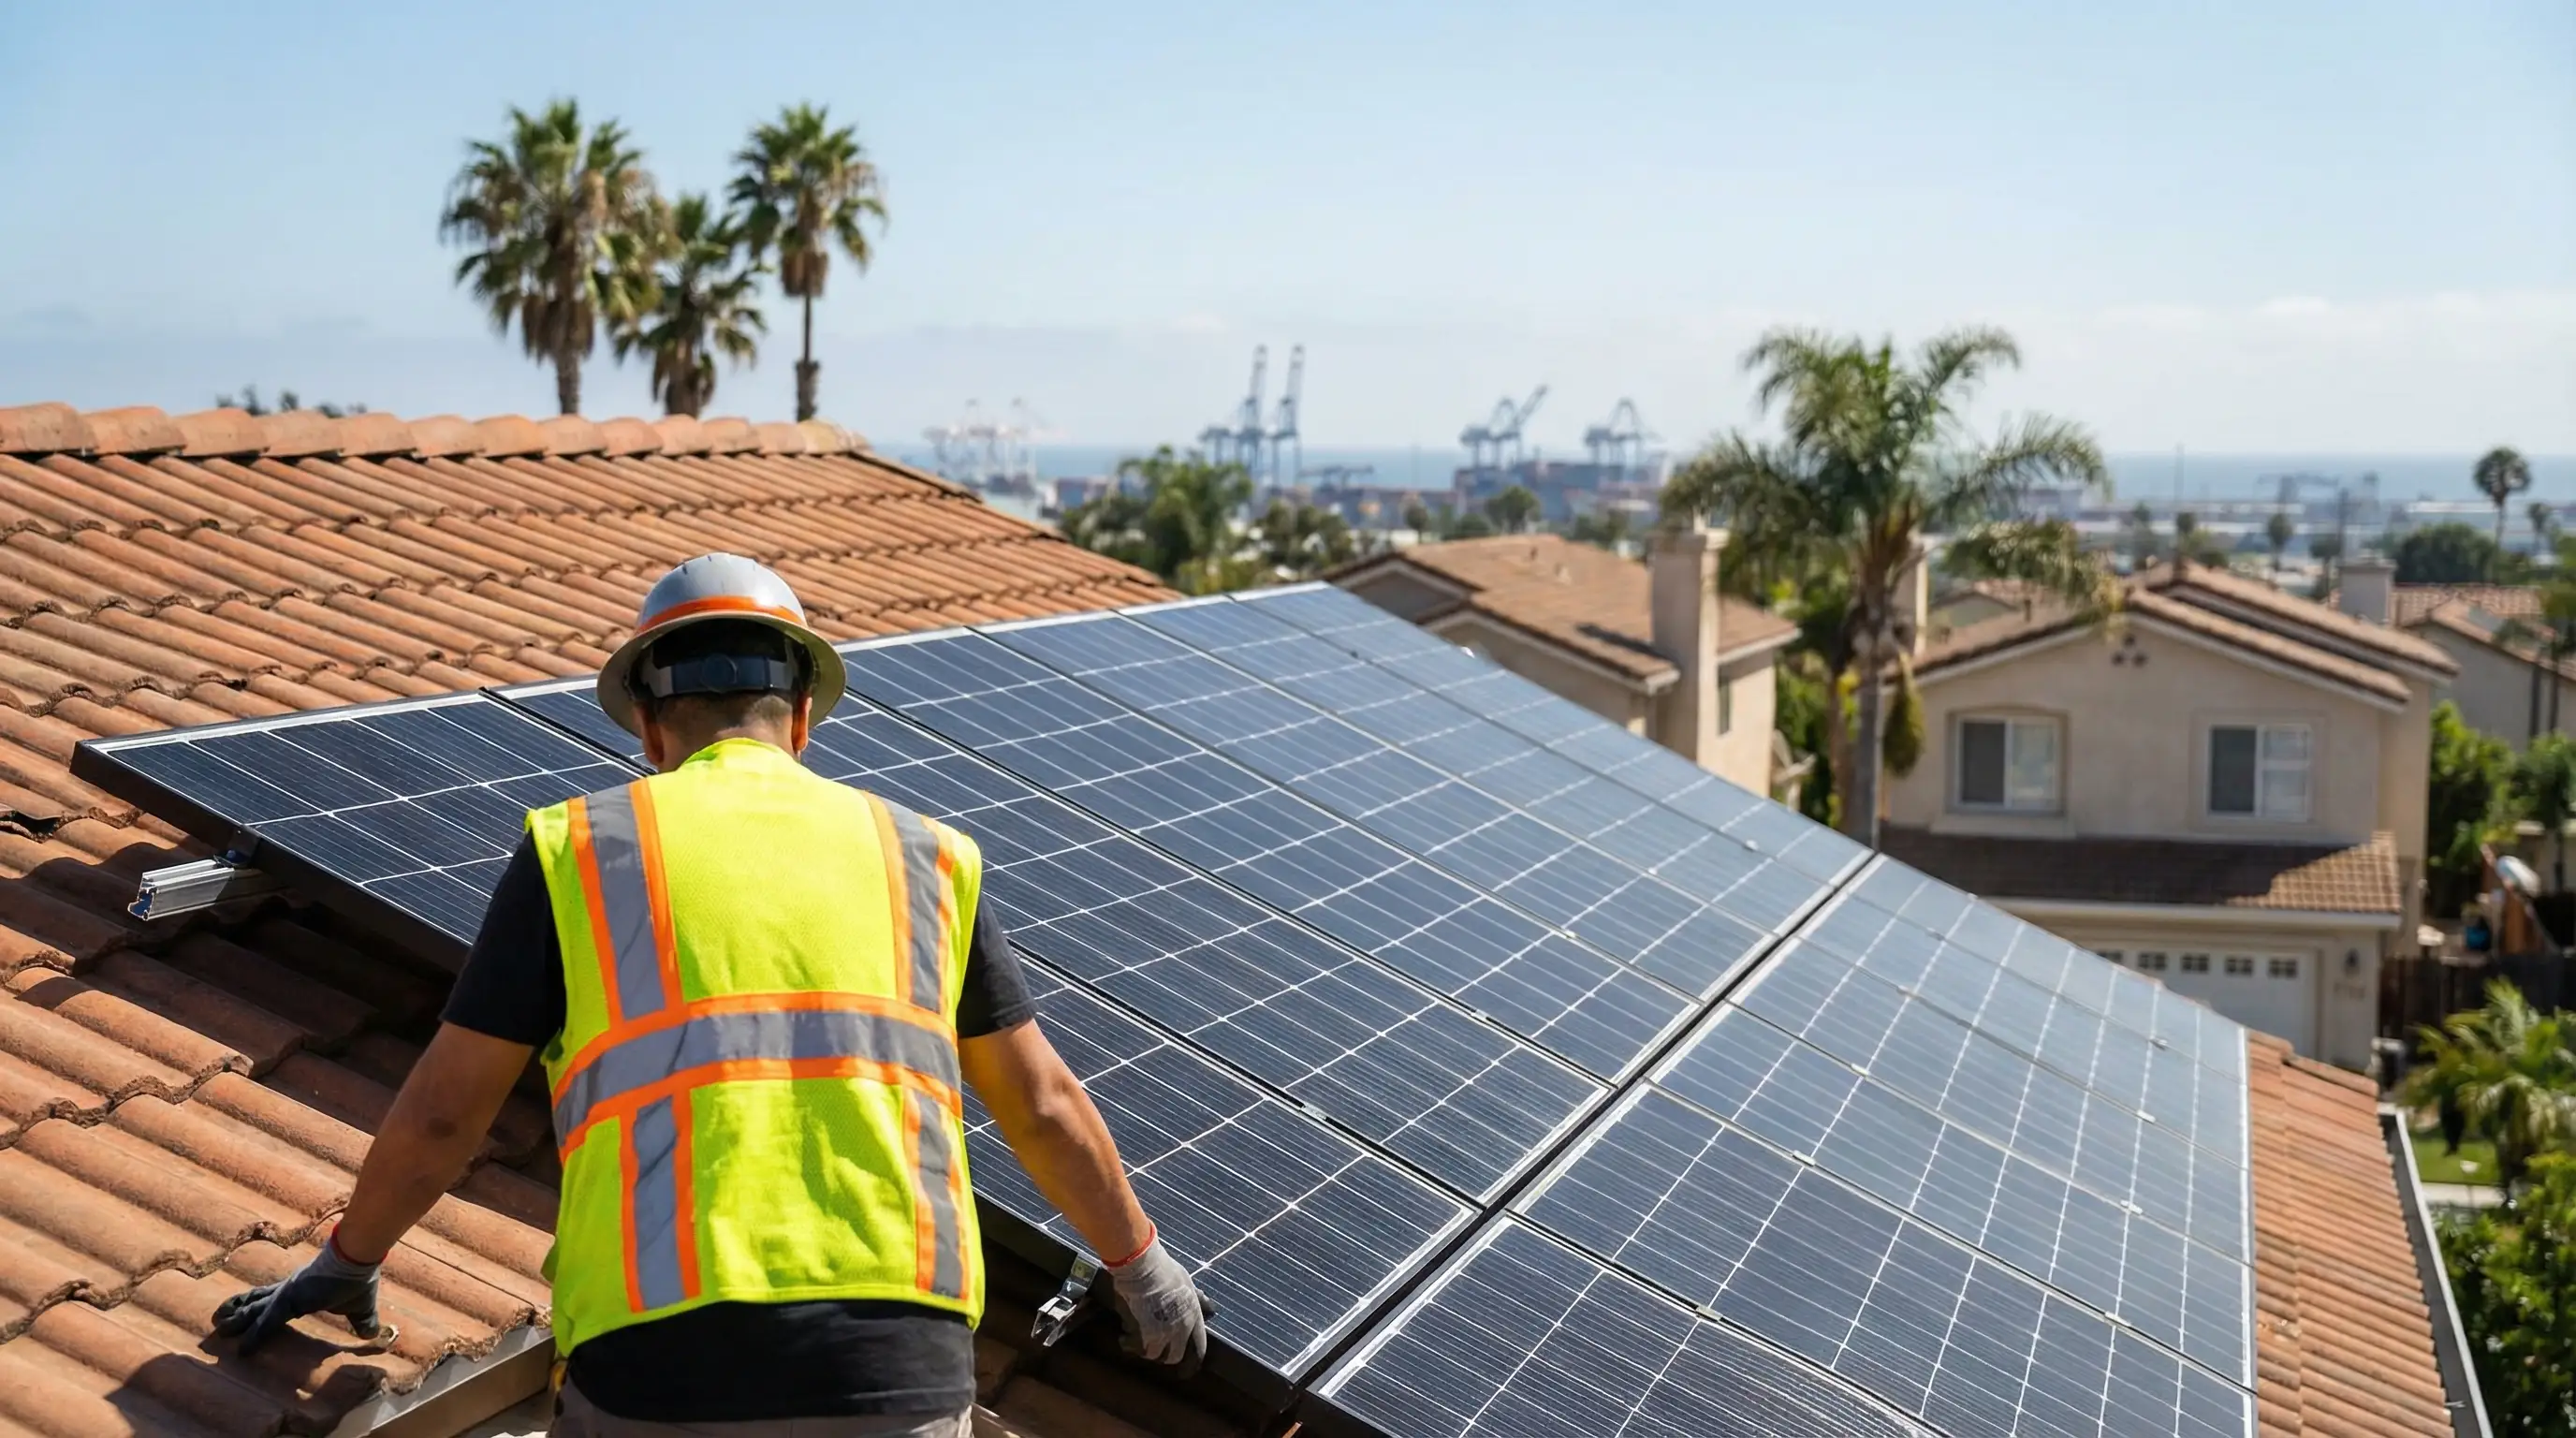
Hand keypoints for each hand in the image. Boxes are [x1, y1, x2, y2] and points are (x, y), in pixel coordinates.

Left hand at [212, 1231, 392, 1352]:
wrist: (356, 1256)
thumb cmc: (357, 1278)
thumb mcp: (360, 1306)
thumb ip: (362, 1321)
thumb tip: (373, 1334)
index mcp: (300, 1290)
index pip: (271, 1299)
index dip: (257, 1307)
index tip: (241, 1313)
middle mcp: (287, 1290)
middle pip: (256, 1302)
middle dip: (238, 1312)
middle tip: (219, 1322)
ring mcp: (285, 1294)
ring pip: (254, 1311)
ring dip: (237, 1322)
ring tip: (218, 1329)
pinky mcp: (289, 1300)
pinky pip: (267, 1323)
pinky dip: (254, 1336)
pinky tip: (243, 1349)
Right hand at [1102, 1231, 1208, 1376]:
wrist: (1143, 1268)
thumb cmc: (1164, 1269)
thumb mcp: (1187, 1282)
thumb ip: (1198, 1300)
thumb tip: (1212, 1309)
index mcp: (1193, 1316)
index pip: (1199, 1347)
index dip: (1193, 1361)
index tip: (1187, 1371)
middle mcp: (1180, 1329)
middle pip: (1174, 1357)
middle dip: (1164, 1356)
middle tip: (1154, 1350)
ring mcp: (1162, 1333)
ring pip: (1153, 1355)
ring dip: (1145, 1350)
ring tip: (1136, 1340)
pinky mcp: (1143, 1335)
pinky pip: (1135, 1348)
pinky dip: (1128, 1344)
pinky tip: (1123, 1336)